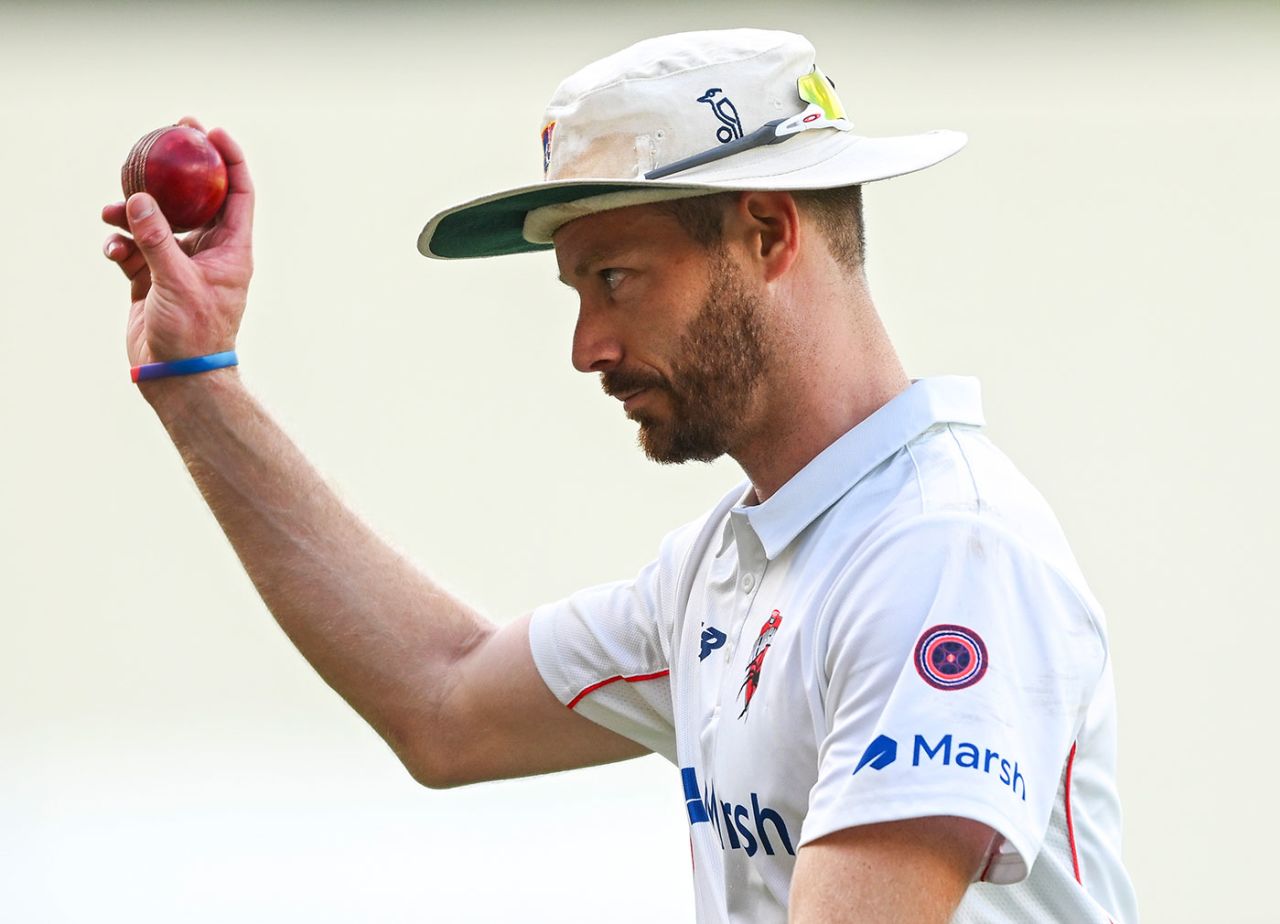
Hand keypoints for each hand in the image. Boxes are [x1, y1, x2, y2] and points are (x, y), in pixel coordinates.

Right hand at [102, 117, 253, 368]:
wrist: (176, 375)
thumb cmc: (193, 333)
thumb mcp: (178, 282)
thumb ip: (158, 240)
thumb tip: (138, 199)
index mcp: (232, 249)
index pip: (238, 194)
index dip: (230, 160)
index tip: (211, 132)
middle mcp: (209, 251)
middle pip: (196, 197)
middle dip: (177, 168)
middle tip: (162, 134)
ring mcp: (179, 262)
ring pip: (157, 219)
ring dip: (133, 210)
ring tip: (111, 209)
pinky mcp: (152, 277)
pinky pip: (134, 246)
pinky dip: (121, 242)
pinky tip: (112, 248)